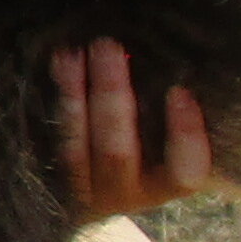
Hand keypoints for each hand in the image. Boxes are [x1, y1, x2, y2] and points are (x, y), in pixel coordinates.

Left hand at [52, 38, 210, 218]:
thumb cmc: (157, 148)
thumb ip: (184, 122)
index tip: (179, 92)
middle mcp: (124, 195)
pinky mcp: (55, 177)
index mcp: (164, 186)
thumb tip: (188, 76)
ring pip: (75, 147)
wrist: (104, 182)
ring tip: (74, 53)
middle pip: (117, 152)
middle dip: (111, 96)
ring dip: (74, 94)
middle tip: (107, 46)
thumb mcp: (174, 139)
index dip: (184, 137)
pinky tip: (57, 62)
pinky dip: (57, 97)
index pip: (183, 173)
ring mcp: (84, 190)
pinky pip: (52, 139)